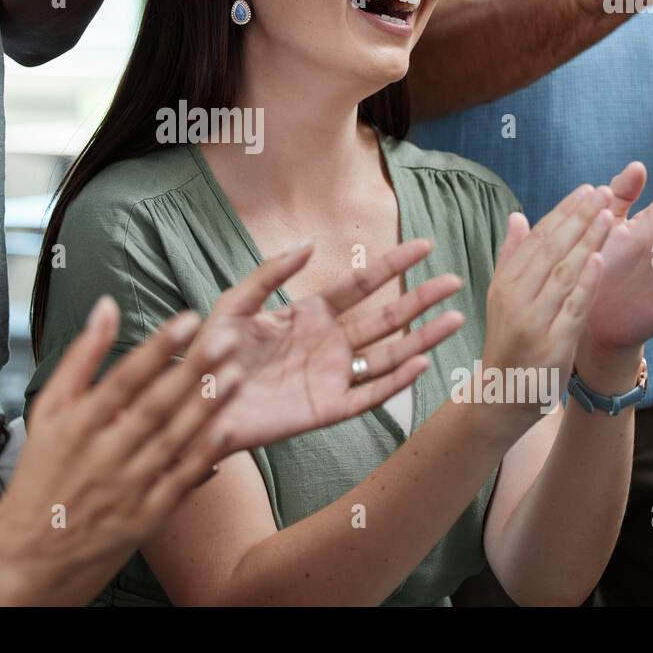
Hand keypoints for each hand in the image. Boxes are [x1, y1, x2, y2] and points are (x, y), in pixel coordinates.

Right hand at [0, 296, 241, 604]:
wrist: (32, 551)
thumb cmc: (42, 470)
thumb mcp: (48, 410)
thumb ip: (81, 357)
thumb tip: (106, 305)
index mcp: (76, 426)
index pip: (123, 380)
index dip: (157, 349)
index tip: (187, 319)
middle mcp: (102, 456)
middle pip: (155, 407)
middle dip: (193, 371)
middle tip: (228, 338)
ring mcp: (127, 489)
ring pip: (174, 441)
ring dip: (208, 407)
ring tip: (236, 374)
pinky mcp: (146, 517)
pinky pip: (180, 481)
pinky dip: (204, 455)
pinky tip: (228, 429)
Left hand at [188, 239, 464, 451]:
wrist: (197, 403)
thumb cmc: (211, 351)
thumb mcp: (237, 304)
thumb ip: (271, 273)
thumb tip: (310, 243)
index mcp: (309, 314)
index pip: (360, 285)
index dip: (392, 265)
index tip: (423, 246)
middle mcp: (329, 343)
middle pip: (386, 318)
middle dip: (420, 299)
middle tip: (455, 281)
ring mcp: (332, 375)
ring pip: (388, 354)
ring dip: (421, 338)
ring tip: (455, 319)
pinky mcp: (328, 409)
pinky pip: (369, 394)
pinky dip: (396, 381)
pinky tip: (420, 363)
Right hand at [481, 184, 613, 424]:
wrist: (502, 395)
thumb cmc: (510, 342)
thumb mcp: (503, 298)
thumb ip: (512, 257)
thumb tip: (517, 217)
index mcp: (504, 282)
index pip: (537, 238)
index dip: (564, 212)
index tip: (587, 190)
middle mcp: (515, 298)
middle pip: (551, 249)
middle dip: (579, 218)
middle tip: (604, 192)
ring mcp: (532, 321)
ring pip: (563, 272)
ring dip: (587, 241)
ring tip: (610, 215)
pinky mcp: (551, 344)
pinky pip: (572, 307)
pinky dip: (585, 282)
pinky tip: (600, 259)